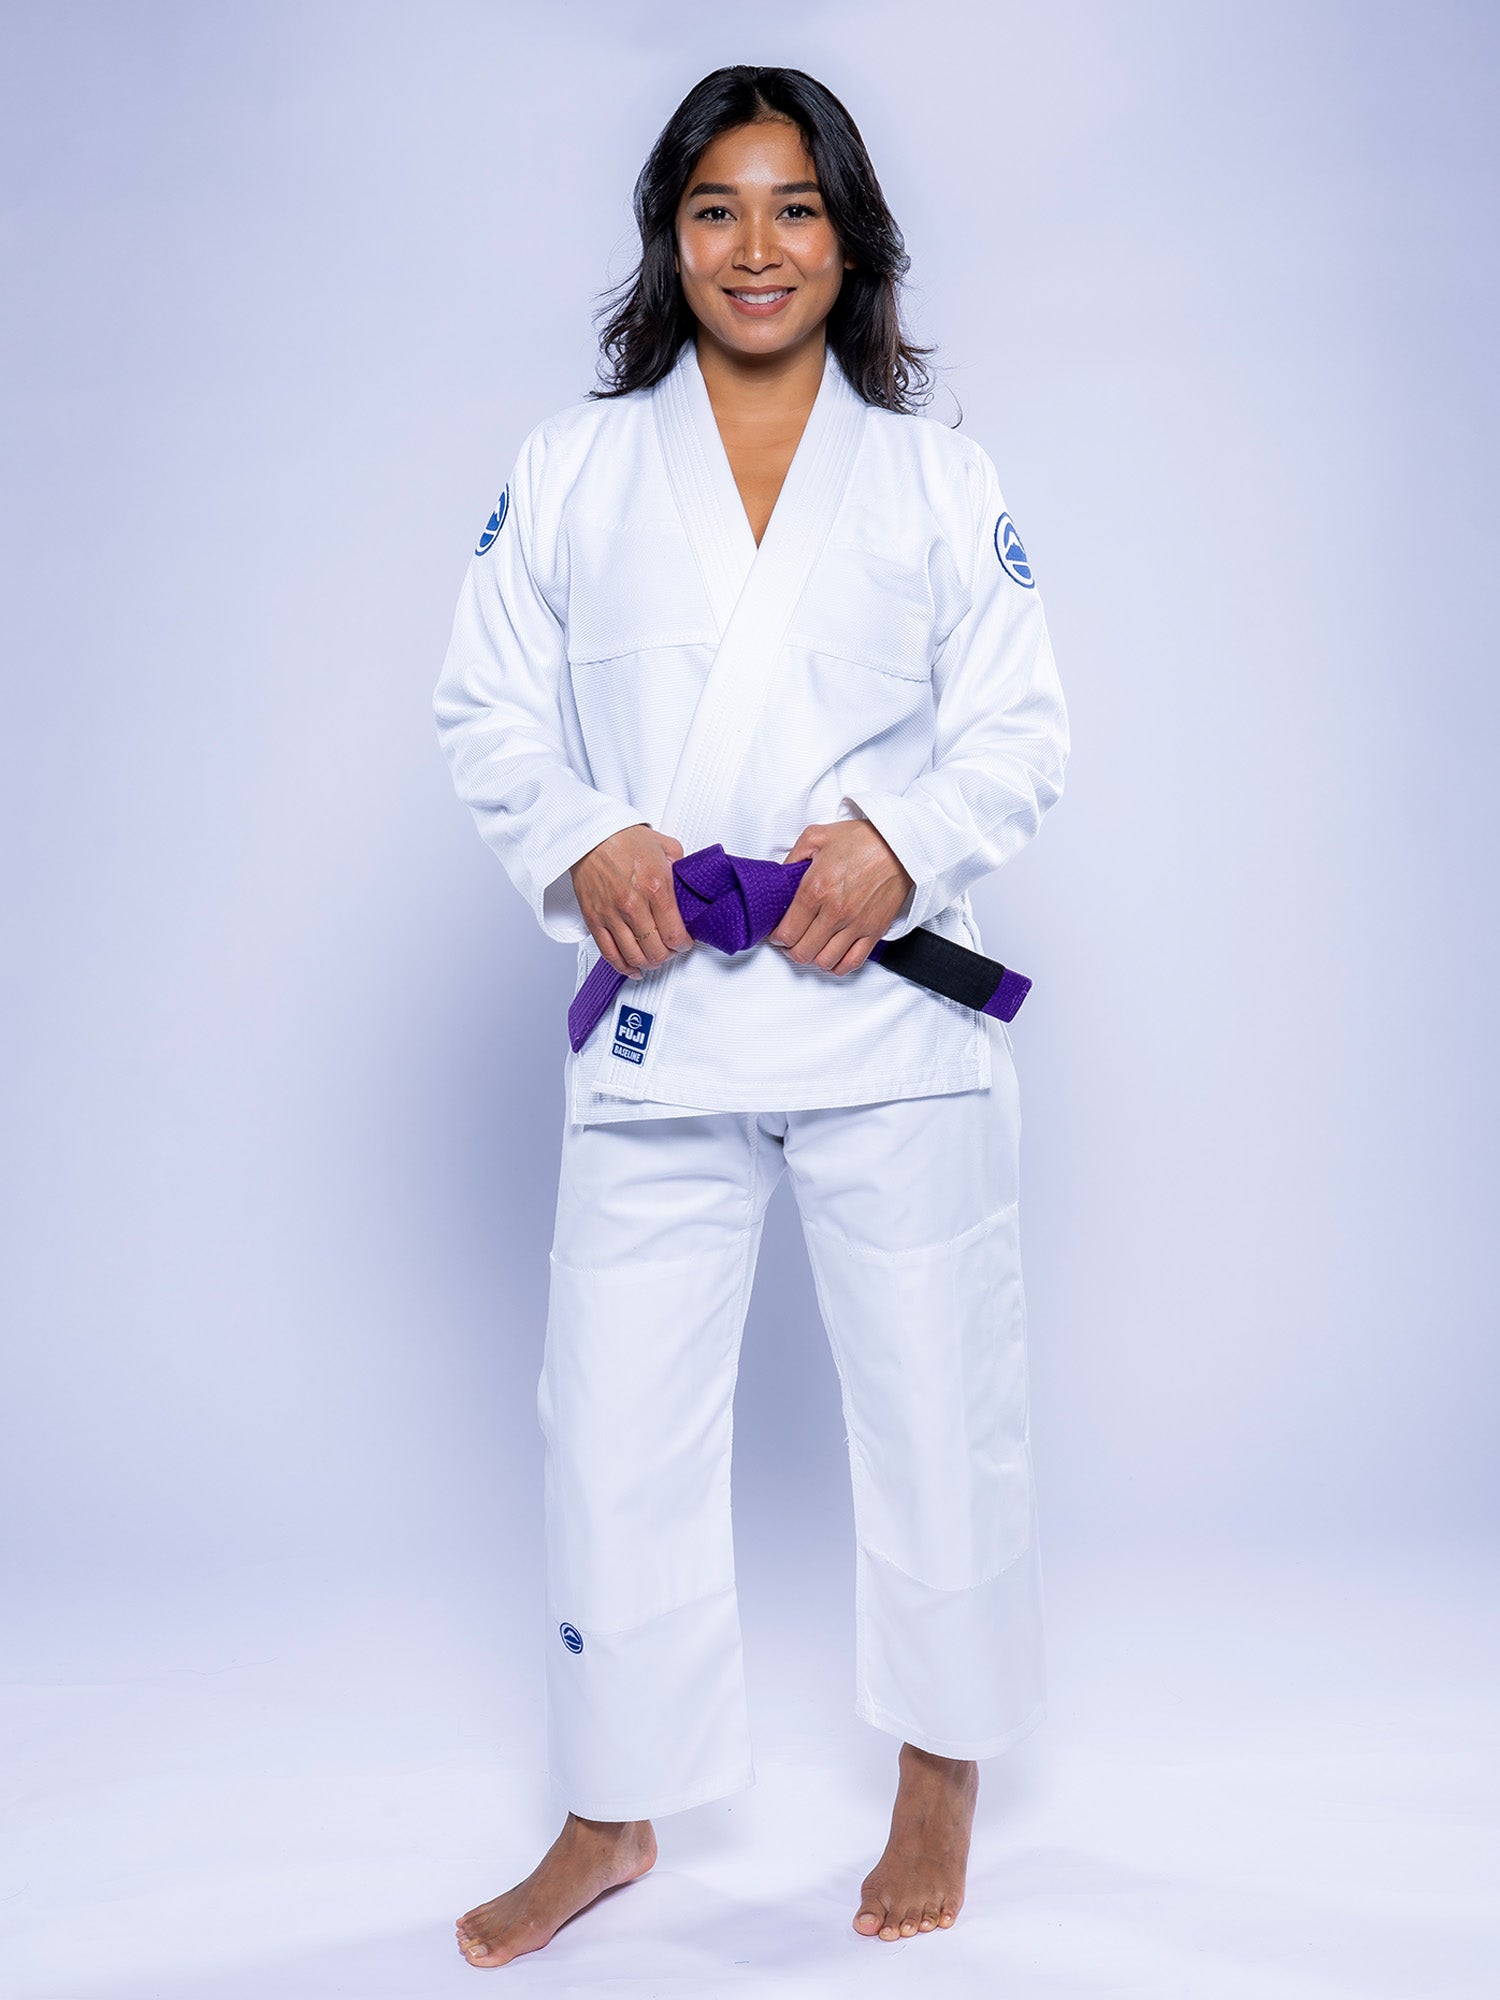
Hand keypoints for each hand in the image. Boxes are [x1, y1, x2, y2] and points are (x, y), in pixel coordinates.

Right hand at [570, 824, 693, 977]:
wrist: (590, 835)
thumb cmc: (624, 838)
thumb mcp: (666, 846)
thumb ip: (682, 869)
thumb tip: (691, 887)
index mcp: (655, 888)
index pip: (674, 934)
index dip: (683, 945)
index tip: (684, 942)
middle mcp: (633, 905)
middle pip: (656, 951)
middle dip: (668, 956)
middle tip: (671, 950)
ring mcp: (612, 915)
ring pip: (634, 957)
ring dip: (648, 964)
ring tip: (654, 959)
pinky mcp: (595, 920)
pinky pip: (609, 954)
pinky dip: (623, 967)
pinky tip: (633, 969)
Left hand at [768, 820, 913, 976]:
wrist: (900, 844)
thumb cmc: (863, 839)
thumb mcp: (816, 836)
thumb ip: (793, 858)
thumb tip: (781, 876)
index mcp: (815, 889)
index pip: (787, 932)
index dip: (776, 937)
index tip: (777, 934)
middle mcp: (834, 912)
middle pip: (802, 951)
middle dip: (791, 950)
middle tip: (791, 942)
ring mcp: (855, 925)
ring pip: (825, 961)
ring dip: (813, 958)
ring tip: (812, 947)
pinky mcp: (874, 931)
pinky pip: (852, 962)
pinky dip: (838, 966)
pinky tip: (833, 957)